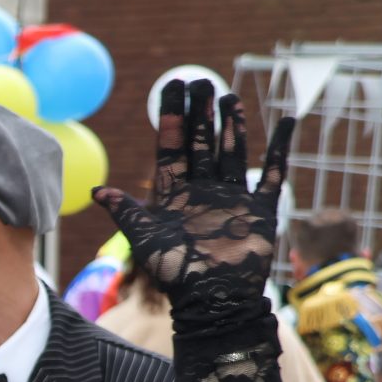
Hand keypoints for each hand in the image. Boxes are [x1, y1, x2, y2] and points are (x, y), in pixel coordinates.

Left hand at [91, 79, 295, 327]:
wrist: (211, 300)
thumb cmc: (175, 272)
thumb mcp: (144, 237)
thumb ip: (125, 211)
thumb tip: (96, 189)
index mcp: (174, 194)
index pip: (172, 147)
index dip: (173, 118)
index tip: (173, 87)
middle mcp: (203, 191)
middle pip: (201, 143)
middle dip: (200, 113)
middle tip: (201, 81)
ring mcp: (232, 198)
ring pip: (231, 152)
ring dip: (231, 125)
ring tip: (228, 95)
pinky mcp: (261, 209)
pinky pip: (272, 173)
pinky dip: (279, 149)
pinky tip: (285, 122)